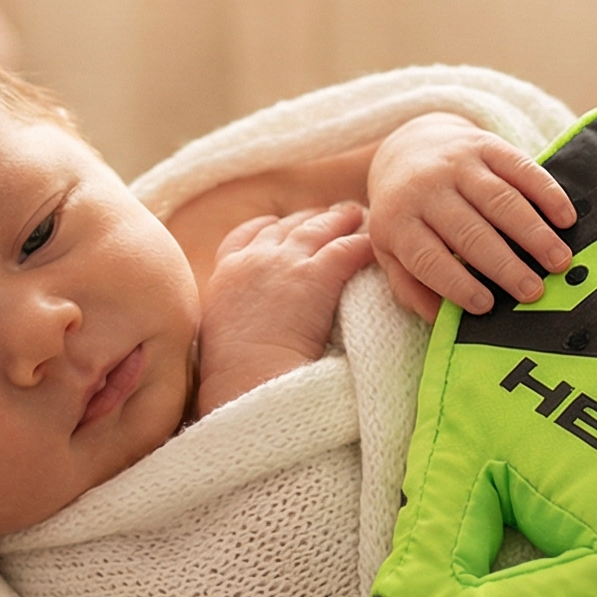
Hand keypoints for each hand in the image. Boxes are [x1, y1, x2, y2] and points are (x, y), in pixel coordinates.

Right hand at [195, 204, 374, 413]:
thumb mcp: (221, 335)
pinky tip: (375, 246)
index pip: (245, 235)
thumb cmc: (235, 376)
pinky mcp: (316, 275)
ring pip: (318, 228)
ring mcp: (284, 263)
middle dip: (309, 219)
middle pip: (286, 226)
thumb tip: (251, 324)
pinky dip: (363, 244)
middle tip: (331, 215)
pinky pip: (347, 248)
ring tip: (358, 215)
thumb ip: (236, 316)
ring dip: (340, 220)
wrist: (246, 381)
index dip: (268, 227)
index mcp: (226, 273)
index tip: (280, 224)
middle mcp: (254, 259)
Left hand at [367, 113, 576, 316]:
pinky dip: (547, 193)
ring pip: (500, 200)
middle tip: (534, 292)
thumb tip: (440, 321)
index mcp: (397, 221)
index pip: (427, 258)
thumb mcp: (390, 250)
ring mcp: (457, 163)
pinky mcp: (485, 145)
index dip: (456, 283)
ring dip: (533, 233)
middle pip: (469, 231)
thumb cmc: (405, 214)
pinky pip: (520, 168)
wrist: (408, 147)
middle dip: (505, 264)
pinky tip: (565, 218)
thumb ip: (410, 286)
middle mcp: (424, 189)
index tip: (486, 305)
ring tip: (559, 261)